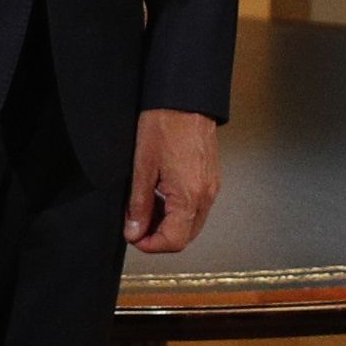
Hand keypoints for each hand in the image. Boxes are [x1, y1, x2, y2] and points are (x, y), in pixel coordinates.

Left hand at [127, 109, 220, 253]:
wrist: (186, 100)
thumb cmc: (165, 125)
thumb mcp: (142, 168)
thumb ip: (139, 205)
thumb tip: (134, 231)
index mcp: (189, 196)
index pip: (174, 241)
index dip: (150, 245)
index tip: (134, 236)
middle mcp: (206, 196)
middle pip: (185, 237)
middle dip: (159, 237)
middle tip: (137, 225)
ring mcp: (212, 188)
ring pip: (192, 224)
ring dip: (169, 224)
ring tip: (146, 208)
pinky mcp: (211, 179)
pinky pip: (197, 207)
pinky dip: (179, 211)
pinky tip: (161, 196)